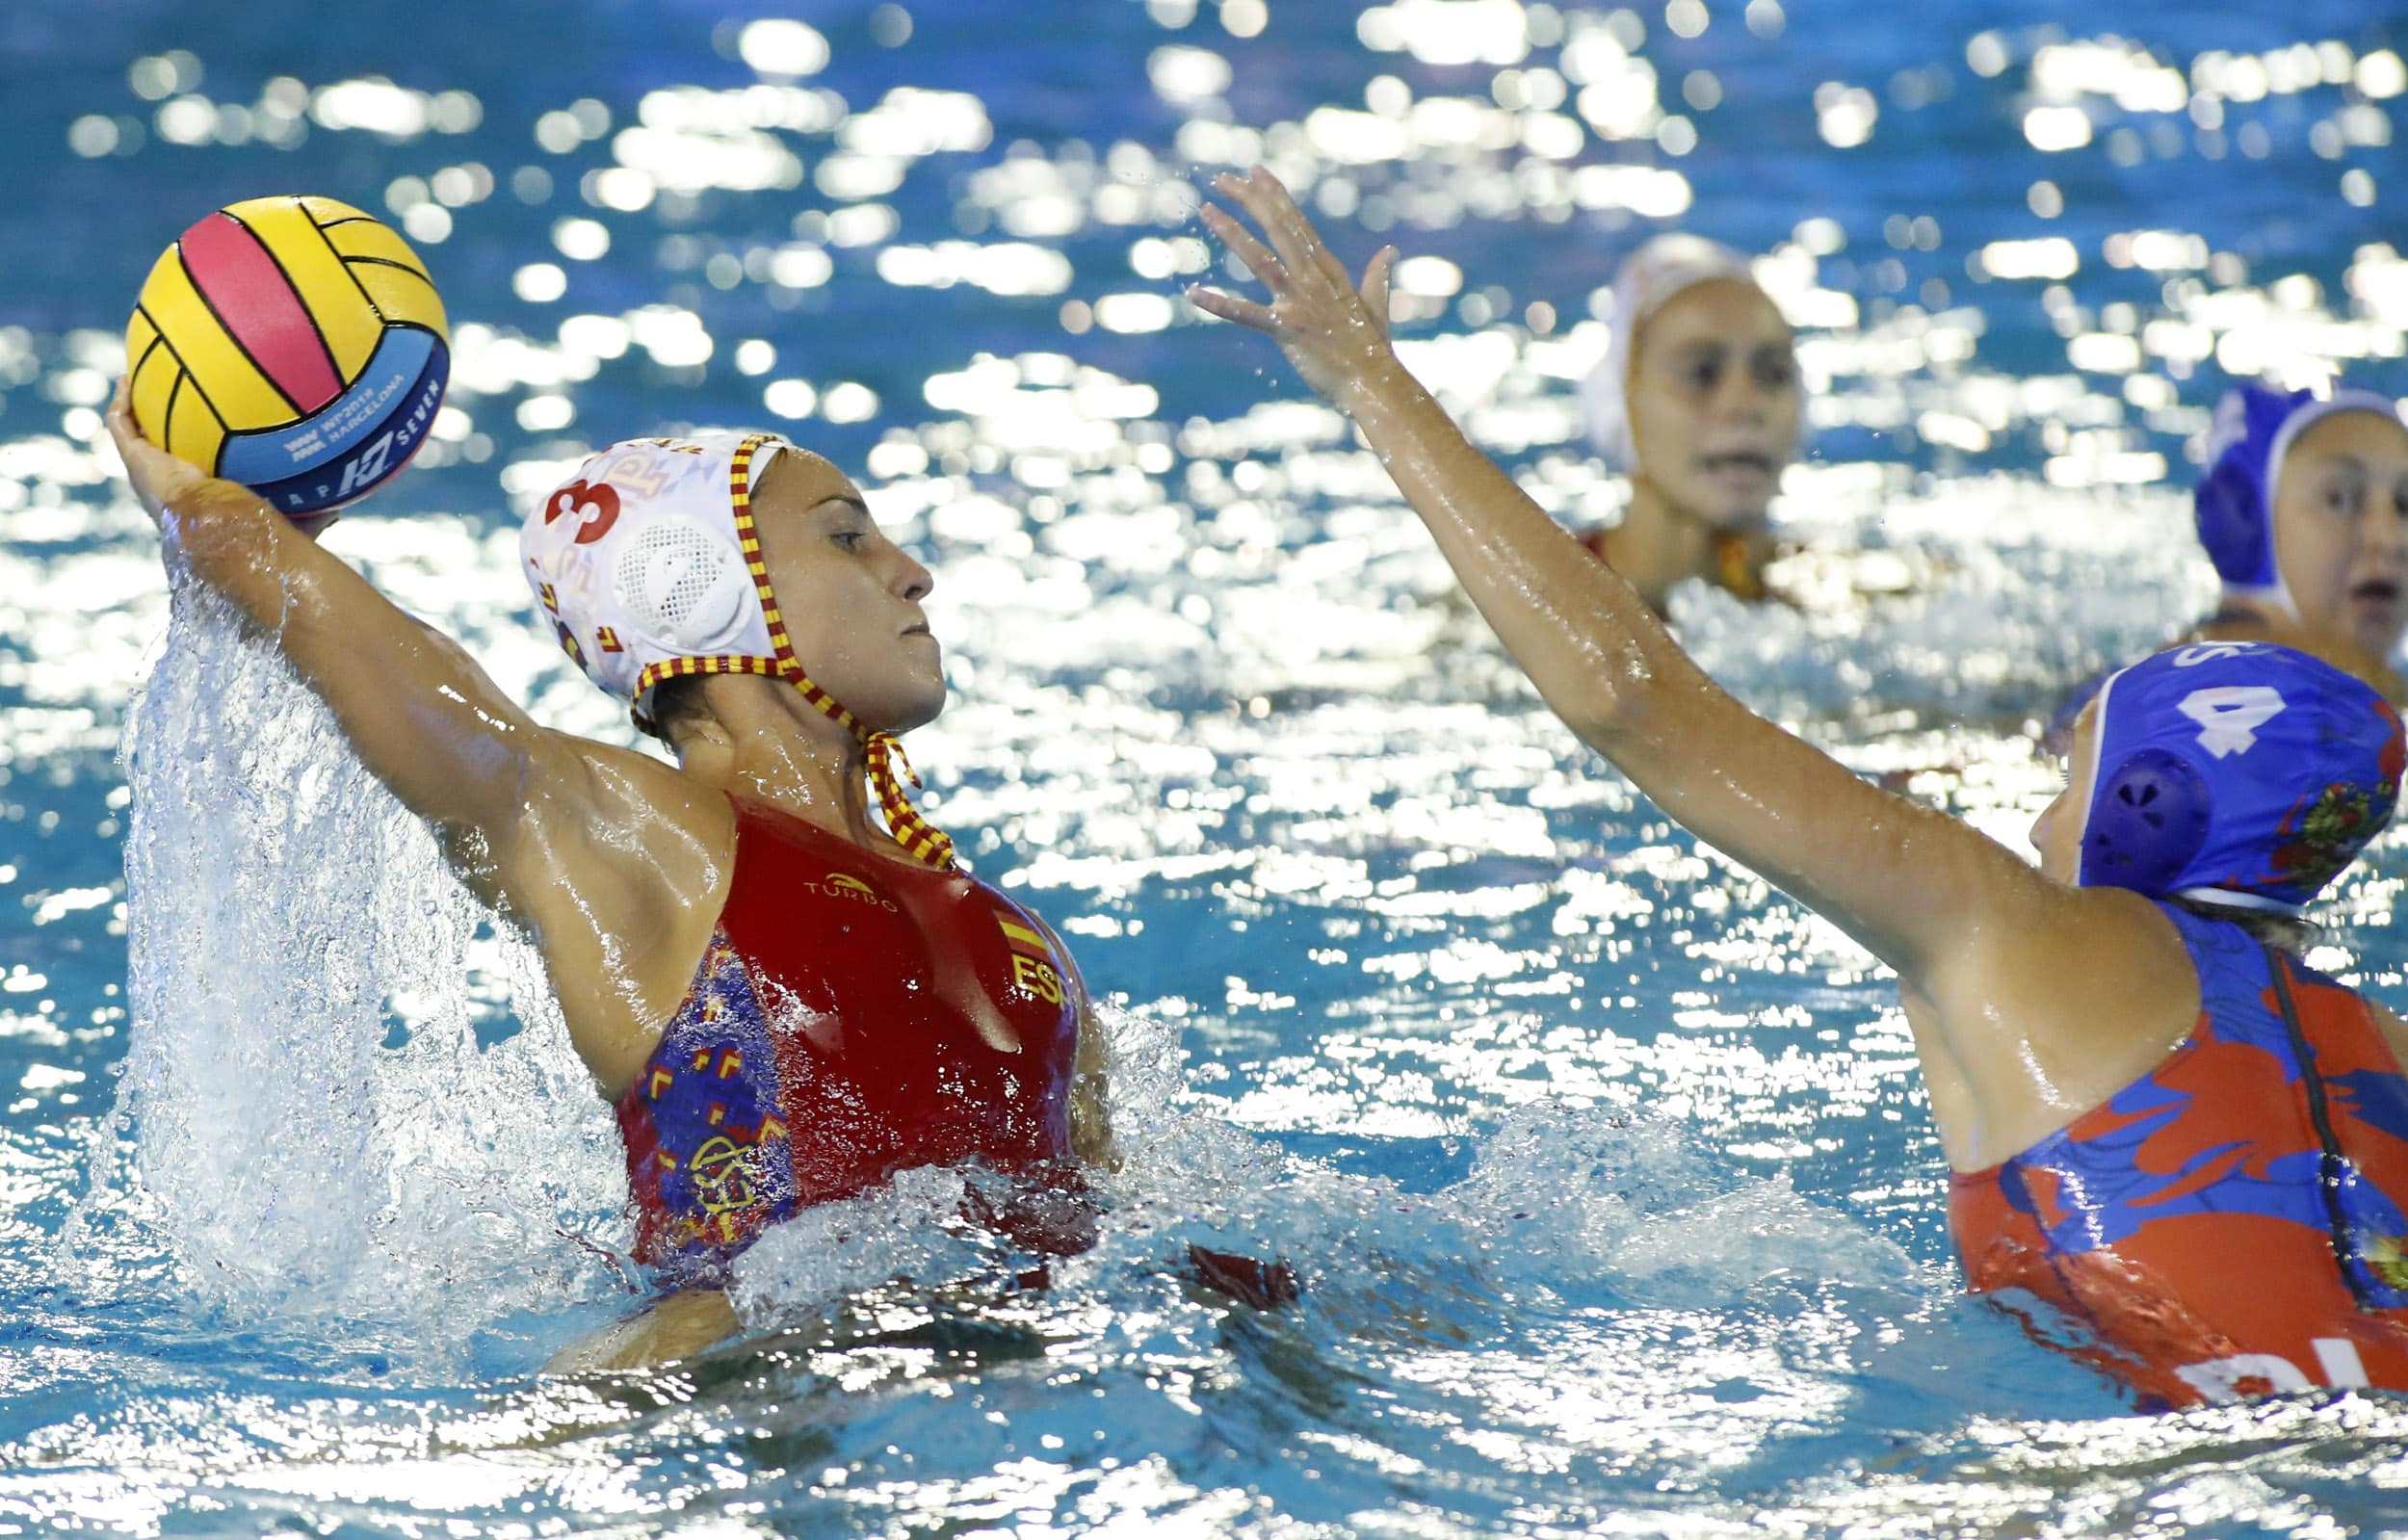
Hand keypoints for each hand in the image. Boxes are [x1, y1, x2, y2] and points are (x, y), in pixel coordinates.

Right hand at [106, 375, 334, 538]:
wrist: (223, 532)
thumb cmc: (258, 532)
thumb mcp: (293, 520)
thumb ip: (312, 510)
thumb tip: (340, 505)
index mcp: (200, 497)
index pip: (191, 472)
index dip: (190, 451)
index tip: (199, 430)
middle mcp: (170, 485)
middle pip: (158, 450)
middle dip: (159, 425)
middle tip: (162, 398)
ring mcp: (149, 474)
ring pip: (133, 436)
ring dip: (135, 407)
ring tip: (135, 378)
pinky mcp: (136, 461)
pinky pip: (121, 424)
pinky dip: (124, 400)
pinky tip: (129, 376)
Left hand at [1188, 166, 1400, 409]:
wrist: (1374, 382)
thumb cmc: (1373, 349)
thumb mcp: (1376, 305)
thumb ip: (1377, 275)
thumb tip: (1390, 251)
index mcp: (1330, 271)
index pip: (1297, 224)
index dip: (1275, 196)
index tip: (1255, 172)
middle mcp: (1313, 279)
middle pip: (1278, 228)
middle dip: (1250, 200)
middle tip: (1222, 178)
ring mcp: (1299, 302)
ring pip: (1260, 259)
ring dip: (1232, 233)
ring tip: (1206, 211)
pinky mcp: (1287, 328)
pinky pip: (1246, 314)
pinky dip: (1219, 304)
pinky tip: (1192, 292)